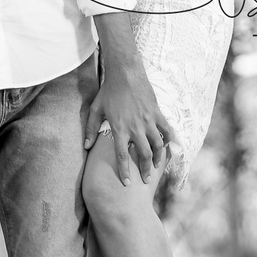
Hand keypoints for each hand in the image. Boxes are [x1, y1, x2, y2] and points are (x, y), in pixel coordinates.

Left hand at [82, 68, 174, 184]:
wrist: (125, 72)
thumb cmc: (109, 91)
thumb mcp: (96, 110)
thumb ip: (92, 129)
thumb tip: (86, 146)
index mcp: (119, 129)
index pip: (122, 156)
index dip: (125, 171)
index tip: (127, 183)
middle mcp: (135, 127)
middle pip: (144, 154)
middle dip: (145, 170)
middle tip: (145, 180)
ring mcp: (148, 120)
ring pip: (158, 144)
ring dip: (158, 158)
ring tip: (156, 166)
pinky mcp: (157, 112)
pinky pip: (166, 129)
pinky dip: (169, 139)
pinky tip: (170, 147)